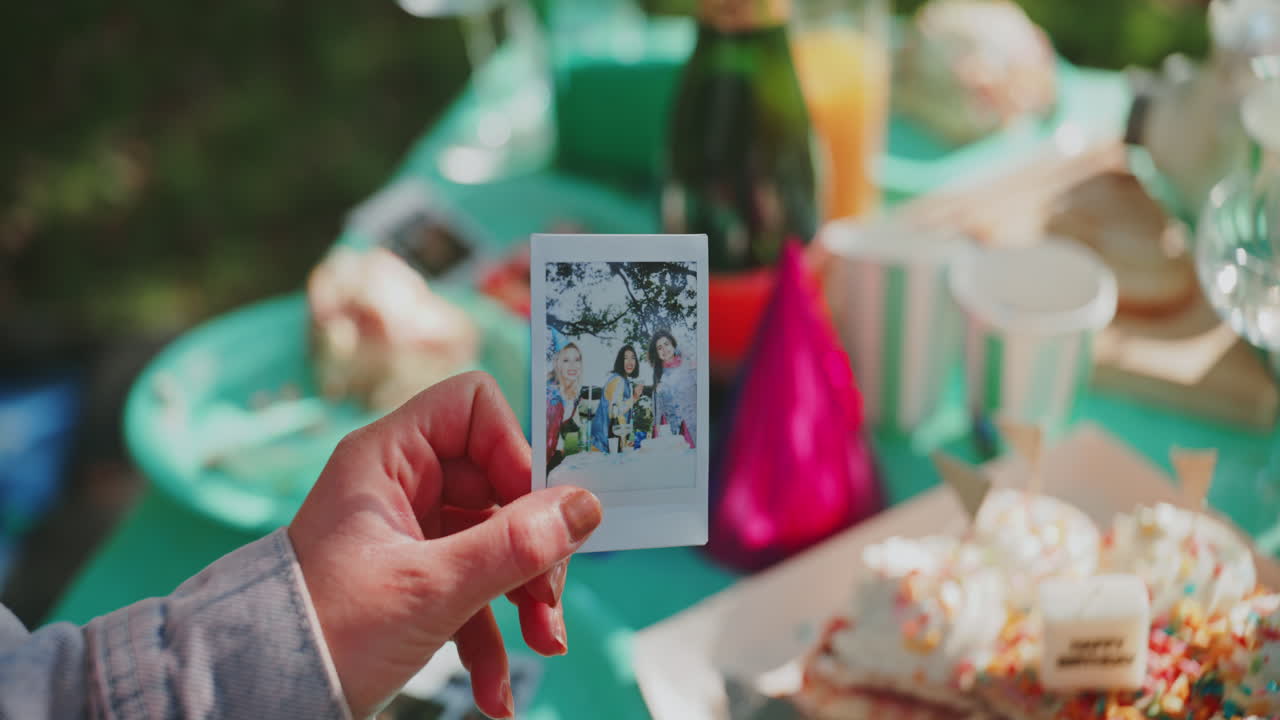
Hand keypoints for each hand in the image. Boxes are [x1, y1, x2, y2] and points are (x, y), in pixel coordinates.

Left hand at [289, 372, 602, 718]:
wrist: (259, 698)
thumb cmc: (325, 631)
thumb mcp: (429, 589)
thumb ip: (512, 546)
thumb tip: (585, 507)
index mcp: (389, 459)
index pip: (473, 409)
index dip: (514, 449)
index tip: (540, 508)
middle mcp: (403, 486)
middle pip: (500, 484)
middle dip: (534, 545)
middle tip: (548, 595)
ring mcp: (412, 534)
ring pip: (497, 541)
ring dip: (525, 594)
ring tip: (542, 643)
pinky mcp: (417, 580)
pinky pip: (475, 589)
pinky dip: (493, 635)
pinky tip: (496, 691)